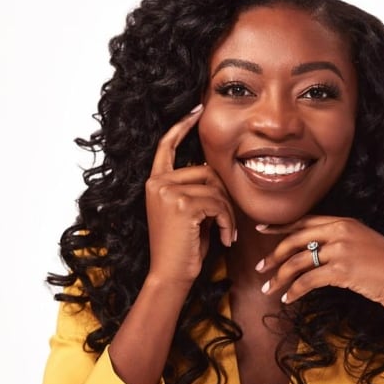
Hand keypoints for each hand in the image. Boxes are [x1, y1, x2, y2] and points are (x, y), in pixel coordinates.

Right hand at [144, 105, 235, 285]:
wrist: (171, 275)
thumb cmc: (184, 246)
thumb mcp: (189, 211)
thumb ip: (195, 188)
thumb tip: (215, 169)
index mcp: (156, 182)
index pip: (167, 146)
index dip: (182, 126)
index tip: (197, 109)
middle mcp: (157, 183)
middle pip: (207, 172)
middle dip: (223, 197)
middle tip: (226, 222)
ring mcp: (167, 192)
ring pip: (216, 189)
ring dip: (227, 213)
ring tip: (225, 233)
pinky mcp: (181, 204)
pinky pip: (218, 204)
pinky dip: (227, 222)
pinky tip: (224, 239)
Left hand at [256, 216, 383, 312]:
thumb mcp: (365, 243)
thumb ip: (342, 241)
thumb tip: (317, 252)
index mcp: (345, 221)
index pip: (305, 221)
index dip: (281, 226)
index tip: (262, 230)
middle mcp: (340, 231)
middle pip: (295, 239)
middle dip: (274, 254)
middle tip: (260, 267)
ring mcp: (340, 249)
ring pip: (297, 261)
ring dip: (279, 276)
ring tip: (269, 288)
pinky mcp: (341, 270)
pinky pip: (307, 280)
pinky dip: (294, 291)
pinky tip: (288, 299)